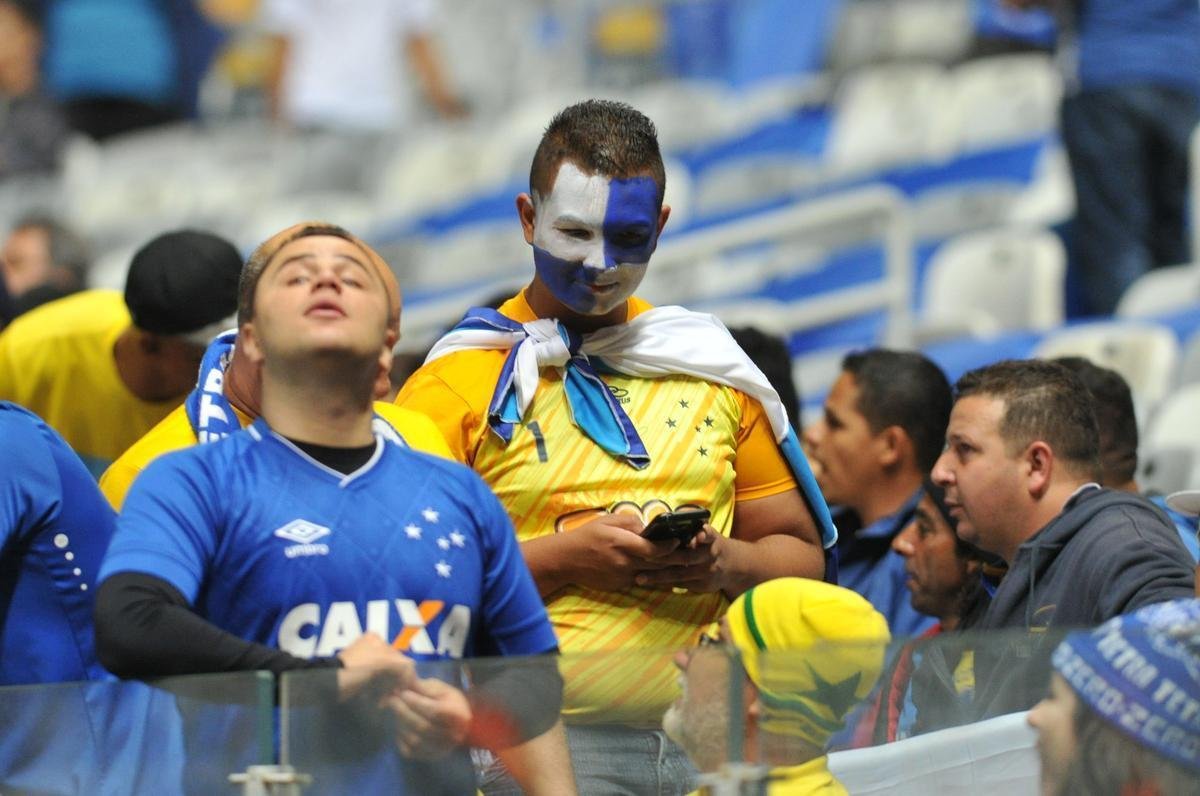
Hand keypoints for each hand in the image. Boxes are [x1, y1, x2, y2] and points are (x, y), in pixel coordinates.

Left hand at [335, 633, 415, 701]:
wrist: (329, 684)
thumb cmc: (355, 670)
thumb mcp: (381, 662)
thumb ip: (401, 665)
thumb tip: (413, 676)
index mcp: (378, 639)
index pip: (402, 658)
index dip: (407, 675)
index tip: (406, 691)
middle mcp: (373, 648)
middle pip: (395, 668)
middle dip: (396, 683)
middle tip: (393, 698)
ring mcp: (366, 662)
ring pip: (387, 677)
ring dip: (388, 690)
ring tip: (383, 701)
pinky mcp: (361, 676)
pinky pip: (378, 684)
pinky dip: (380, 692)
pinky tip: (377, 700)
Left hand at [386, 677, 472, 758]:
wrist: (453, 721)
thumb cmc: (445, 700)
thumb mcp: (438, 688)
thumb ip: (423, 687)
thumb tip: (404, 681)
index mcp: (459, 715)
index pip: (435, 711)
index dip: (417, 703)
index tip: (403, 693)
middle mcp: (454, 735)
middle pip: (424, 727)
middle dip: (405, 713)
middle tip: (392, 700)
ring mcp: (443, 749)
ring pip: (415, 740)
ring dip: (401, 725)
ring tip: (393, 711)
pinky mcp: (431, 757)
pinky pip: (410, 751)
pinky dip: (401, 739)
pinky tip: (398, 725)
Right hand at [563, 513, 680, 591]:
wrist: (566, 560)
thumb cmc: (587, 536)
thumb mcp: (607, 521)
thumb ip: (630, 523)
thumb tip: (648, 528)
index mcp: (621, 543)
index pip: (653, 548)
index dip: (670, 546)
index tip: (680, 540)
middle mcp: (624, 562)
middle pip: (657, 564)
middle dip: (676, 559)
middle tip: (691, 554)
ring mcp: (622, 576)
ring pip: (652, 575)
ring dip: (667, 570)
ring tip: (682, 563)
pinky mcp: (619, 585)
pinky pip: (640, 580)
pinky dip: (652, 576)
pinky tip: (661, 571)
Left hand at [633, 527, 731, 592]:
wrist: (732, 566)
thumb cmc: (709, 544)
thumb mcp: (708, 533)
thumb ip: (693, 528)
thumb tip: (670, 519)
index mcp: (711, 539)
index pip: (709, 535)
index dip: (704, 534)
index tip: (698, 536)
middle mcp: (710, 555)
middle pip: (687, 557)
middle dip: (665, 558)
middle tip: (645, 557)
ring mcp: (707, 573)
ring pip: (680, 575)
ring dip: (659, 576)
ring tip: (640, 578)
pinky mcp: (703, 586)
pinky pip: (680, 585)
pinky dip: (664, 583)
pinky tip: (648, 583)